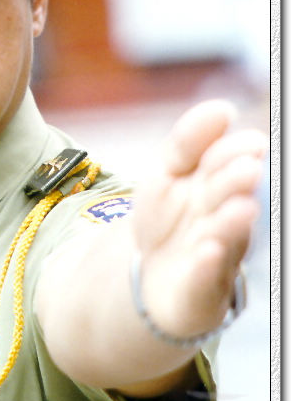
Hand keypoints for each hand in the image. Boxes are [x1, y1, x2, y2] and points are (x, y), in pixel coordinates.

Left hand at [131, 100, 266, 341]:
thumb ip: (189, 142)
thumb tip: (223, 108)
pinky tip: (207, 251)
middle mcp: (224, 220)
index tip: (251, 144)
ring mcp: (217, 256)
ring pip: (228, 239)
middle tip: (249, 170)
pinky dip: (206, 266)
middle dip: (238, 184)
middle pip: (231, 199)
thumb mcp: (166, 173)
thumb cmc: (167, 217)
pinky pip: (205, 280)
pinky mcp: (202, 292)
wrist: (150, 275)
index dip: (237, 154)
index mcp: (219, 186)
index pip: (229, 164)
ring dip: (232, 224)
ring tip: (240, 208)